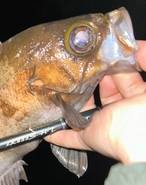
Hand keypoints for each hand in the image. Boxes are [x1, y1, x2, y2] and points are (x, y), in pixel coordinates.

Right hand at [46, 41, 145, 163]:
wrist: (139, 140)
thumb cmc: (144, 111)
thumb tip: (133, 45)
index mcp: (137, 97)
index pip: (124, 76)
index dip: (114, 64)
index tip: (101, 51)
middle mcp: (121, 110)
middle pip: (103, 90)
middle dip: (92, 77)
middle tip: (80, 62)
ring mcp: (104, 124)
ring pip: (86, 110)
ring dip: (74, 100)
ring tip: (62, 82)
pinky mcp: (90, 137)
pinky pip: (72, 137)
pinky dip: (60, 135)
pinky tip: (49, 128)